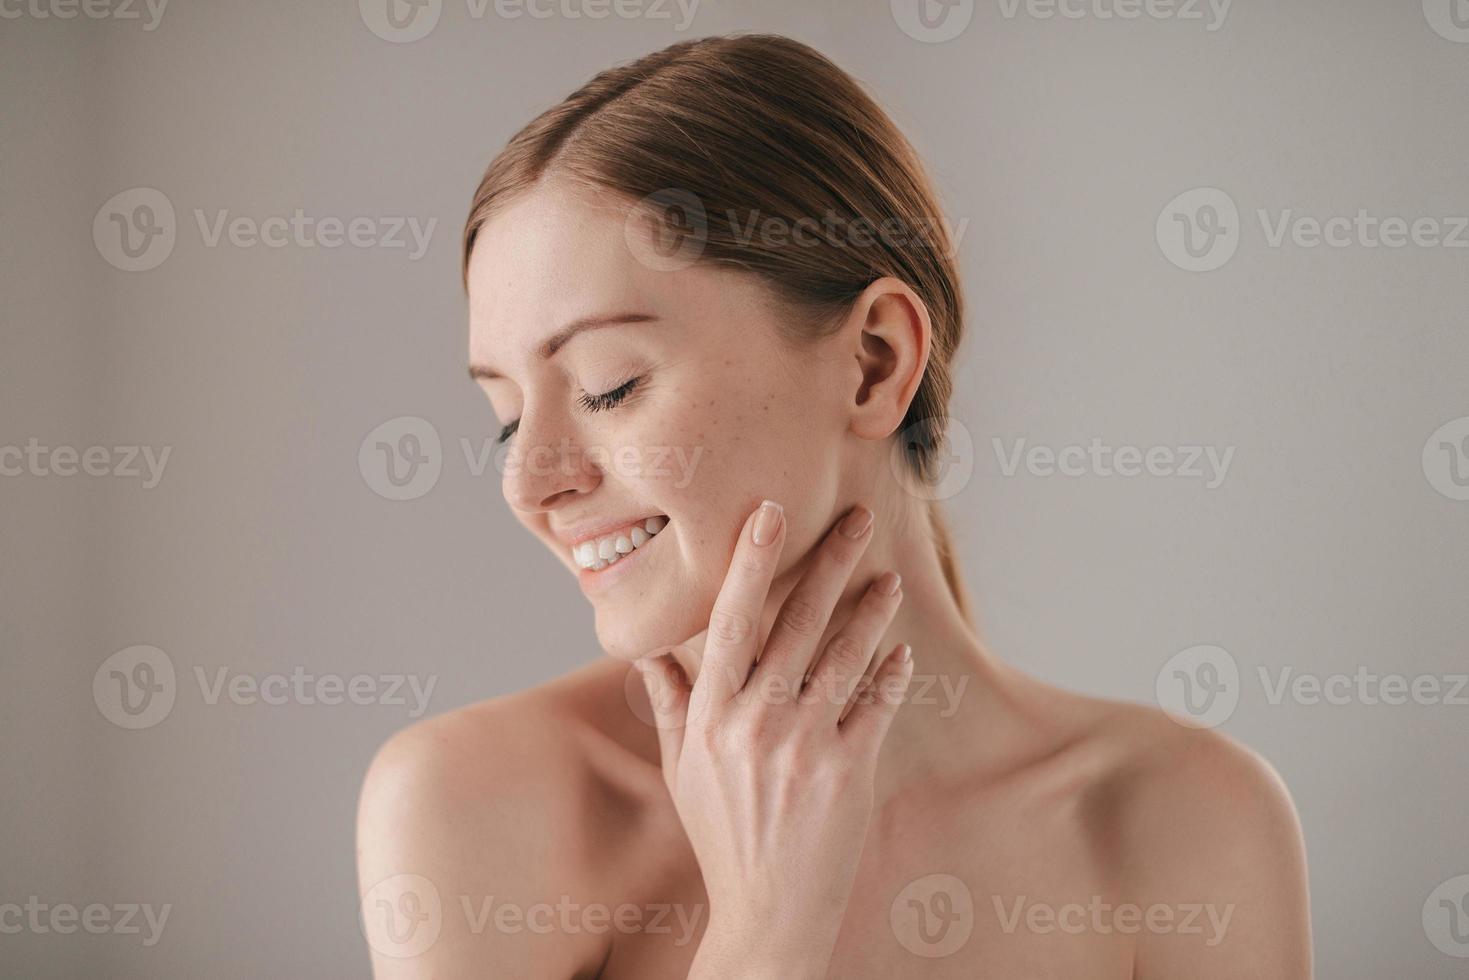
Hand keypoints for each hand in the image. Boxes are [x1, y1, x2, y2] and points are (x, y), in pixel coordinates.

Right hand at [636, 499, 912, 977]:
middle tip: (858, 519)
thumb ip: (672, 705)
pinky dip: (891, 675)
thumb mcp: (684, 771)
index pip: (729, 621)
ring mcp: (804, 745)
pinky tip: (901, 652)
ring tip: (889, 578)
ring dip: (870, 612)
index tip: (770, 515)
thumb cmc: (723, 837)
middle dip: (830, 564)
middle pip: (796, 623)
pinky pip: (875, 707)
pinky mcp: (848, 770)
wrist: (768, 912)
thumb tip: (649, 652)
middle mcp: (755, 722)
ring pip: (844, 657)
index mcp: (712, 715)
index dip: (750, 563)